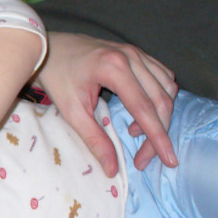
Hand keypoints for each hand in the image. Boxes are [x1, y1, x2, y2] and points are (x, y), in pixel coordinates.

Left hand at [36, 32, 178, 174]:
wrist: (47, 48)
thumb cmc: (57, 77)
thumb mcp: (72, 111)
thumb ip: (95, 139)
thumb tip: (113, 169)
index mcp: (114, 68)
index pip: (145, 109)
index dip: (158, 138)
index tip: (169, 160)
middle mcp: (131, 57)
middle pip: (160, 101)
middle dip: (159, 132)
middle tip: (144, 157)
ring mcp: (136, 52)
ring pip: (167, 88)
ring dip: (161, 115)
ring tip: (134, 131)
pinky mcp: (137, 52)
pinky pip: (162, 76)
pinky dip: (160, 98)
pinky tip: (141, 112)